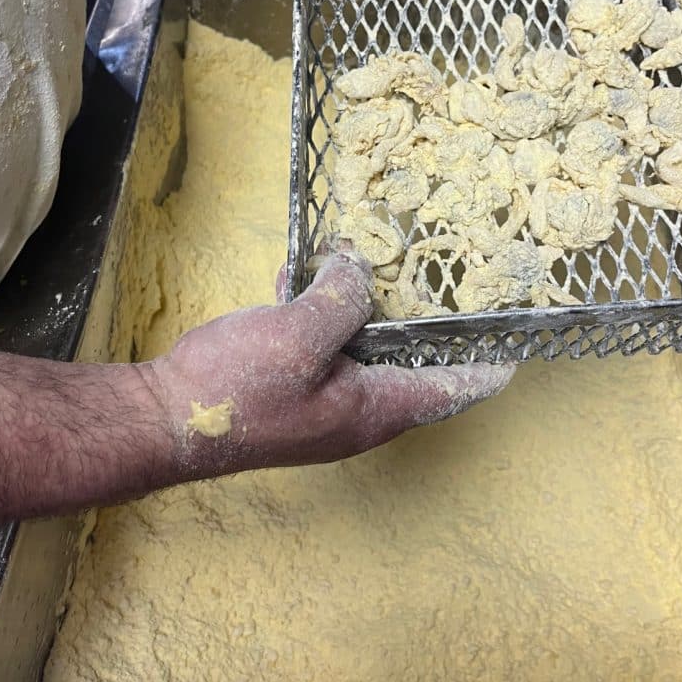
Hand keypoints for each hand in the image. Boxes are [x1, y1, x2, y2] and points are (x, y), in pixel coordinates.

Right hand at [147, 252, 513, 476]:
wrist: (166, 419)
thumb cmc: (237, 388)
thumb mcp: (299, 333)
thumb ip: (343, 298)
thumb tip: (358, 266)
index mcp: (375, 408)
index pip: (453, 390)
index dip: (488, 366)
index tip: (515, 343)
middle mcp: (358, 411)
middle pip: (413, 365)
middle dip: (424, 321)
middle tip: (441, 280)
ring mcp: (325, 401)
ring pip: (366, 348)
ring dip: (364, 306)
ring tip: (362, 262)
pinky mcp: (294, 388)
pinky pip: (325, 344)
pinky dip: (321, 311)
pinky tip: (299, 277)